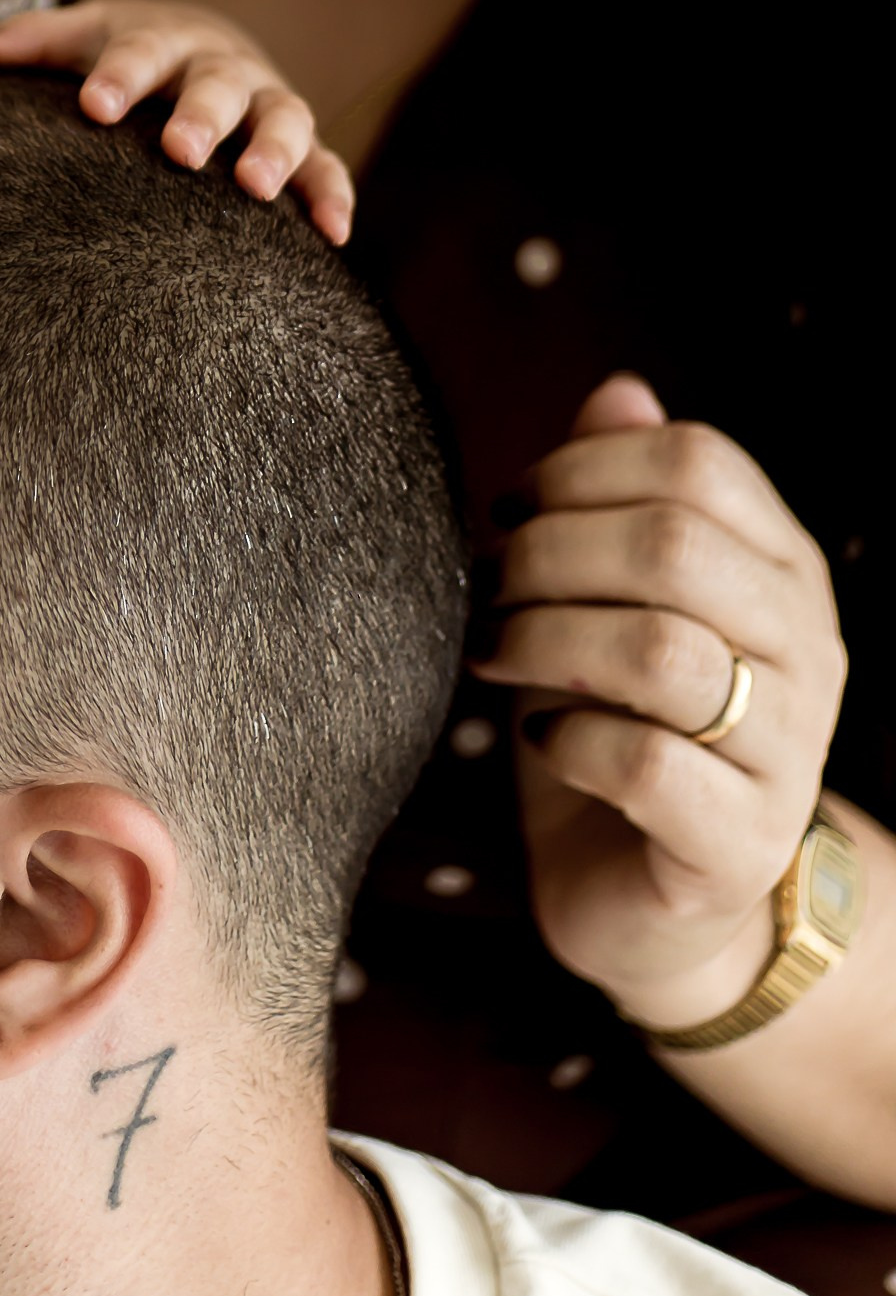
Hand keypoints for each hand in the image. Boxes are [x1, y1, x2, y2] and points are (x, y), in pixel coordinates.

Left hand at [0, 0, 352, 240]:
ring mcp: (269, 104)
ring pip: (283, 119)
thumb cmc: (130, 51)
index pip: (139, 53)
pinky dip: (333, 196)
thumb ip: (35, 45)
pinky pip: (328, 167)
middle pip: (218, 85)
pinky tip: (333, 235)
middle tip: (179, 150)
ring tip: (257, 189)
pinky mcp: (302, 144)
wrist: (204, 40)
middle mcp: (223, 68)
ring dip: (275, 151)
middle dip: (201, 115)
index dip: (119, 76)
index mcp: (165, 39)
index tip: (94, 105)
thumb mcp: (84, 36)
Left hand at [472, 374, 847, 1026]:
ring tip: (497, 654)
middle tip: (486, 587)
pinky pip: (648, 762)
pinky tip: (538, 738)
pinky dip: (567, 737)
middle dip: (548, 553)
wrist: (649, 905)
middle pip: (674, 546)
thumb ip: (617, 497)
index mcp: (781, 570)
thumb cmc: (617, 727)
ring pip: (661, 649)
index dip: (579, 468)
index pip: (698, 463)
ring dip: (545, 639)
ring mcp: (790, 752)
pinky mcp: (743, 844)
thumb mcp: (606, 601)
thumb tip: (619, 390)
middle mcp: (809, 651)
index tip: (506, 508)